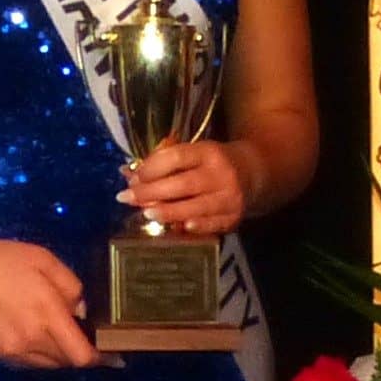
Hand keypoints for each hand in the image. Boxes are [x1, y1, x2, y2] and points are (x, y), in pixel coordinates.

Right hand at [0, 231, 96, 367]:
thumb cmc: (1, 259)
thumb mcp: (44, 260)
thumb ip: (71, 287)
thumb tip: (82, 313)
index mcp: (46, 314)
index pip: (82, 355)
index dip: (101, 359)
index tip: (115, 357)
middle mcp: (30, 340)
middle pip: (67, 362)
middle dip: (80, 352)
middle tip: (83, 335)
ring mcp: (10, 351)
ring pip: (48, 365)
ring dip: (59, 355)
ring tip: (56, 332)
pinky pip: (28, 363)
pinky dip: (38, 354)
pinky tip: (32, 333)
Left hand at [124, 138, 251, 235]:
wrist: (253, 173)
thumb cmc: (212, 163)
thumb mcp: (194, 153)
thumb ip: (164, 162)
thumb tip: (127, 173)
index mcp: (208, 152)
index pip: (177, 156)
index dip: (152, 167)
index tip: (133, 177)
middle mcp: (221, 173)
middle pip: (183, 184)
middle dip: (152, 192)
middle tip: (127, 198)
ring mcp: (230, 197)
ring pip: (196, 206)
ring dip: (168, 212)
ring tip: (146, 214)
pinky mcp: (234, 217)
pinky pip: (212, 224)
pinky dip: (196, 227)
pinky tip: (179, 229)